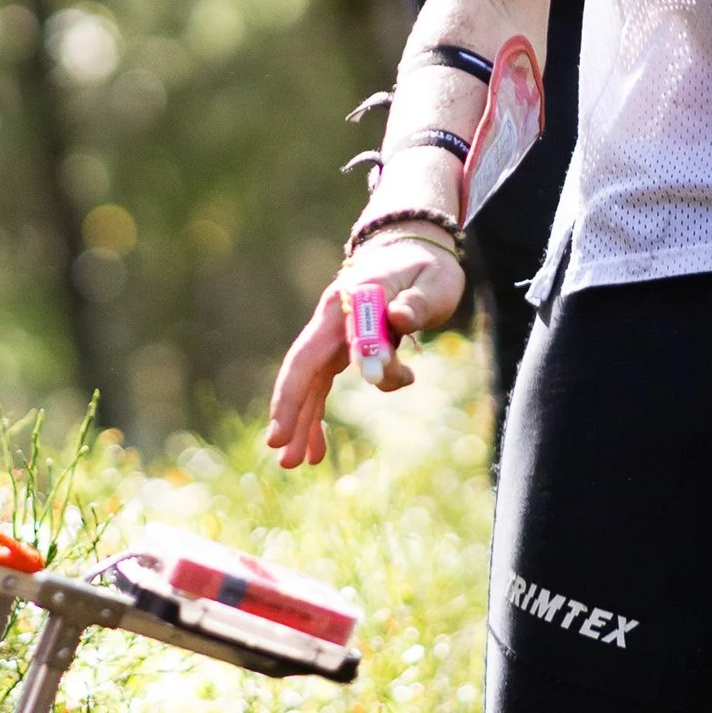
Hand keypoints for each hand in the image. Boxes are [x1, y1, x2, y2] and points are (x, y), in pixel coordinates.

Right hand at [266, 233, 465, 468]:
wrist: (413, 249)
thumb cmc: (425, 268)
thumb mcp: (431, 283)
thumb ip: (414, 305)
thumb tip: (398, 321)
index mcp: (350, 301)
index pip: (320, 348)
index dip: (304, 387)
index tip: (311, 416)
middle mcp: (332, 319)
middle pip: (303, 369)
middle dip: (290, 411)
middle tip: (281, 452)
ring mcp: (333, 335)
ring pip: (311, 383)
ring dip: (302, 422)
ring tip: (297, 463)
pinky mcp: (342, 349)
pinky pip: (324, 386)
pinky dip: (319, 416)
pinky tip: (318, 450)